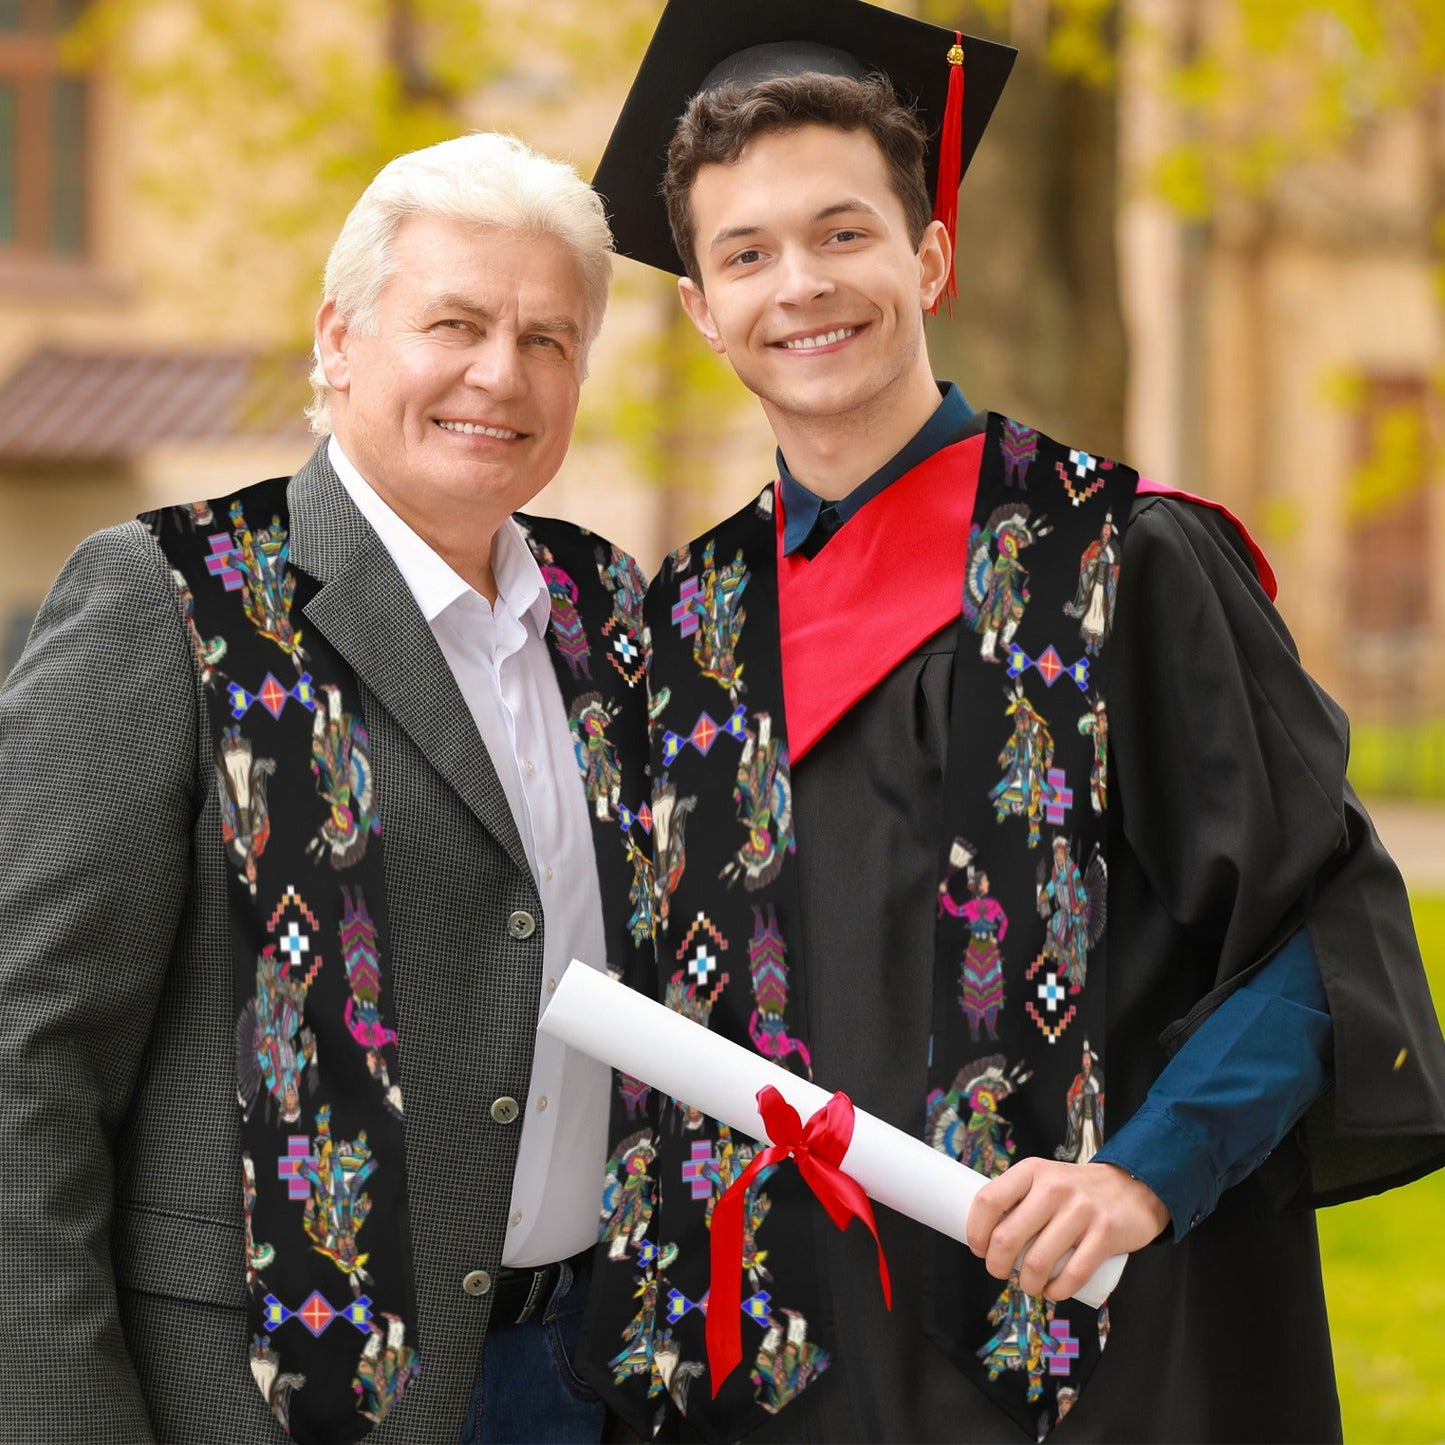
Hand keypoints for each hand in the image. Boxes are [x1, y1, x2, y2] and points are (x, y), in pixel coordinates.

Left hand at [965, 1158, 1169, 1300]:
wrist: (1132, 1187)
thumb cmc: (1077, 1191)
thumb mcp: (1044, 1179)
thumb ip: (1019, 1199)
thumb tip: (986, 1234)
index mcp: (1031, 1171)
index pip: (988, 1200)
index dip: (975, 1231)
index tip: (978, 1248)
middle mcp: (1053, 1187)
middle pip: (1007, 1238)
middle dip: (997, 1266)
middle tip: (1000, 1272)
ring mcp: (1081, 1210)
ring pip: (1037, 1262)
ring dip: (1027, 1284)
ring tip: (1029, 1285)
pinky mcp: (1105, 1234)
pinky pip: (1072, 1275)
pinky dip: (1057, 1292)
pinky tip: (1052, 1292)